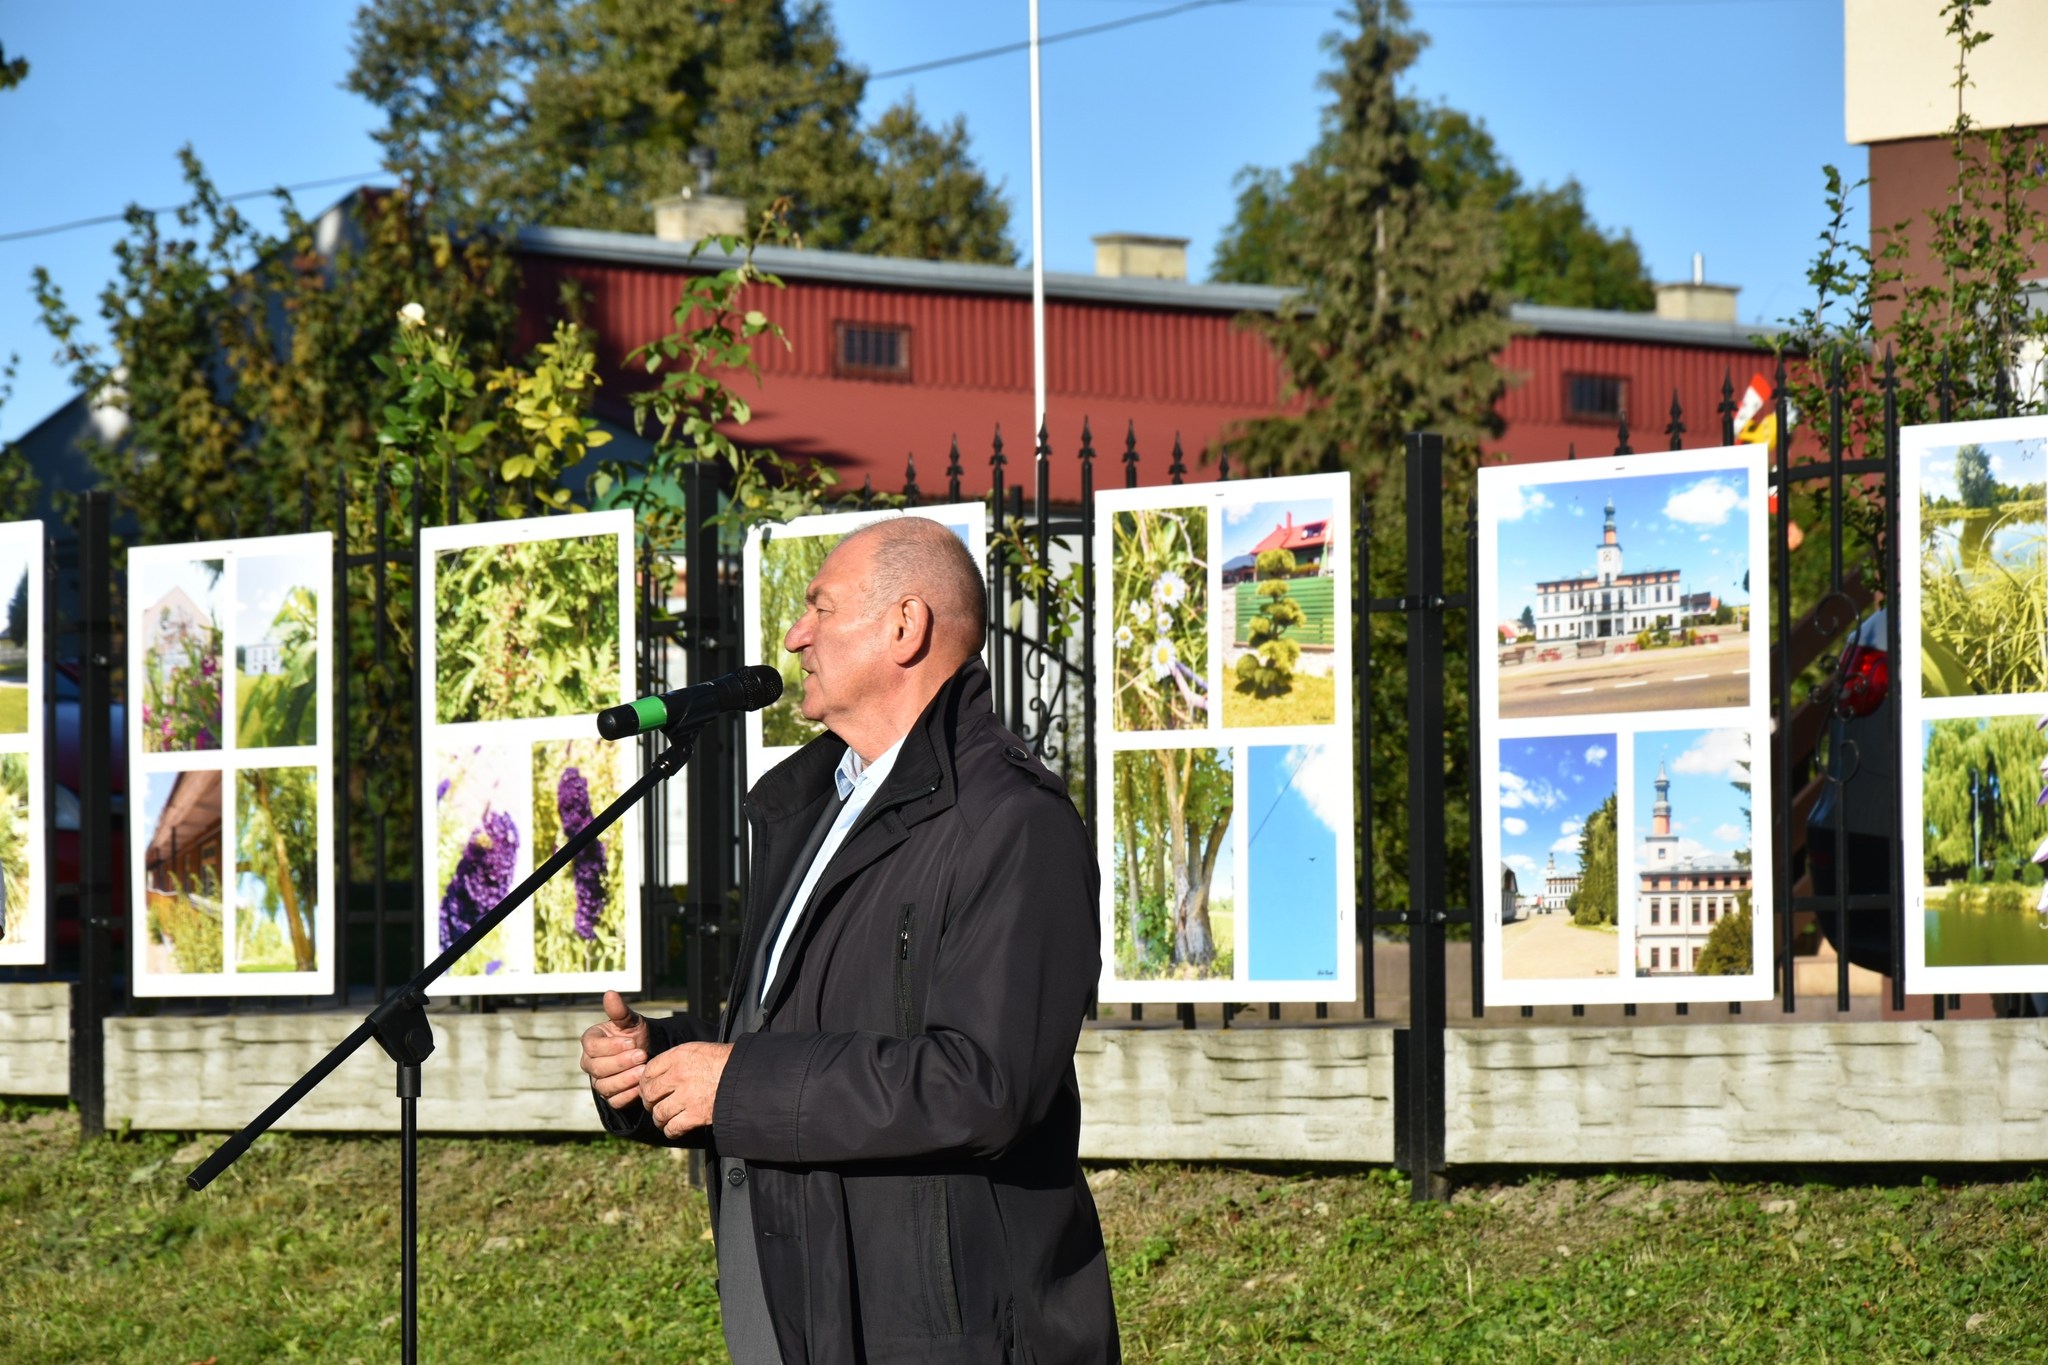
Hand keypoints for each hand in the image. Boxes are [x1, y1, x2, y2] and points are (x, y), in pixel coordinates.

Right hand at [579, 990, 649, 1110]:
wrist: (648, 1053)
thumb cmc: (635, 1034)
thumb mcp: (630, 1021)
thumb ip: (619, 1011)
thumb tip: (610, 993)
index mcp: (590, 1041)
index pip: (592, 1047)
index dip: (612, 1045)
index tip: (632, 1041)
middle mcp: (590, 1063)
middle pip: (598, 1068)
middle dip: (621, 1062)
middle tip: (642, 1055)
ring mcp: (598, 1081)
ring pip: (605, 1086)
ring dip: (626, 1079)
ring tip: (644, 1070)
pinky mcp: (610, 1097)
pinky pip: (615, 1100)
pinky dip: (628, 1094)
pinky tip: (641, 1086)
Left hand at [641, 1042, 731, 1138]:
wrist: (748, 1075)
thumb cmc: (726, 1061)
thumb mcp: (700, 1049)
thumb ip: (678, 1059)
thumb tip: (661, 1072)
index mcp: (679, 1056)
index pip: (649, 1071)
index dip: (646, 1083)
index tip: (650, 1089)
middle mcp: (679, 1075)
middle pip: (649, 1094)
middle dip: (650, 1102)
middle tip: (655, 1105)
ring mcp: (686, 1096)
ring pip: (659, 1113)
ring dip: (659, 1119)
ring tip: (664, 1119)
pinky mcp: (695, 1115)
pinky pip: (673, 1128)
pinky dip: (671, 1131)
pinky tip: (674, 1129)